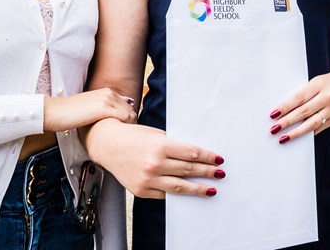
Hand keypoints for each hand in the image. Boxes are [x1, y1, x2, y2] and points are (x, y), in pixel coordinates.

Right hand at [43, 88, 137, 131]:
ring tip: (123, 138)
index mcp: (107, 92)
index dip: (129, 119)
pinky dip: (125, 127)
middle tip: (126, 137)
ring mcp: (107, 100)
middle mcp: (109, 93)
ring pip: (130, 114)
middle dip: (131, 124)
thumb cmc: (70, 112)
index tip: (126, 130)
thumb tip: (112, 118)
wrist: (55, 111)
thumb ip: (102, 108)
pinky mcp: (104, 109)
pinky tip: (119, 136)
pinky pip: (125, 118)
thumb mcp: (90, 106)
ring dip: (129, 127)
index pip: (127, 106)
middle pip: (131, 110)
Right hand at [85, 119, 223, 198]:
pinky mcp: (141, 191)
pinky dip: (178, 194)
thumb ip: (174, 146)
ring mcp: (147, 180)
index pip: (192, 154)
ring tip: (211, 189)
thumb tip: (197, 156)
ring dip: (198, 188)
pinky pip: (165, 194)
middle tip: (220, 174)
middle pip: (189, 170)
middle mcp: (154, 164)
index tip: (219, 160)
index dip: (208, 157)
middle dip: (207, 172)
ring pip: (180, 187)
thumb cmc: (135, 137)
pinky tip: (188, 193)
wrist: (108, 145)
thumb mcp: (157, 135)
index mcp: (161, 146)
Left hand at [268, 70, 329, 144]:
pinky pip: (318, 129)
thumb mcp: (314, 83)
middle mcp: (327, 97)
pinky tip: (296, 138)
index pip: (299, 97)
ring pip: (311, 124)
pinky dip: (306, 134)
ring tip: (283, 138)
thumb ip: (302, 94)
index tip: (273, 114)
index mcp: (319, 84)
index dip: (286, 107)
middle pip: (304, 112)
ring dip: (296, 132)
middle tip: (274, 129)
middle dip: (287, 121)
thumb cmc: (325, 84)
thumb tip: (282, 110)